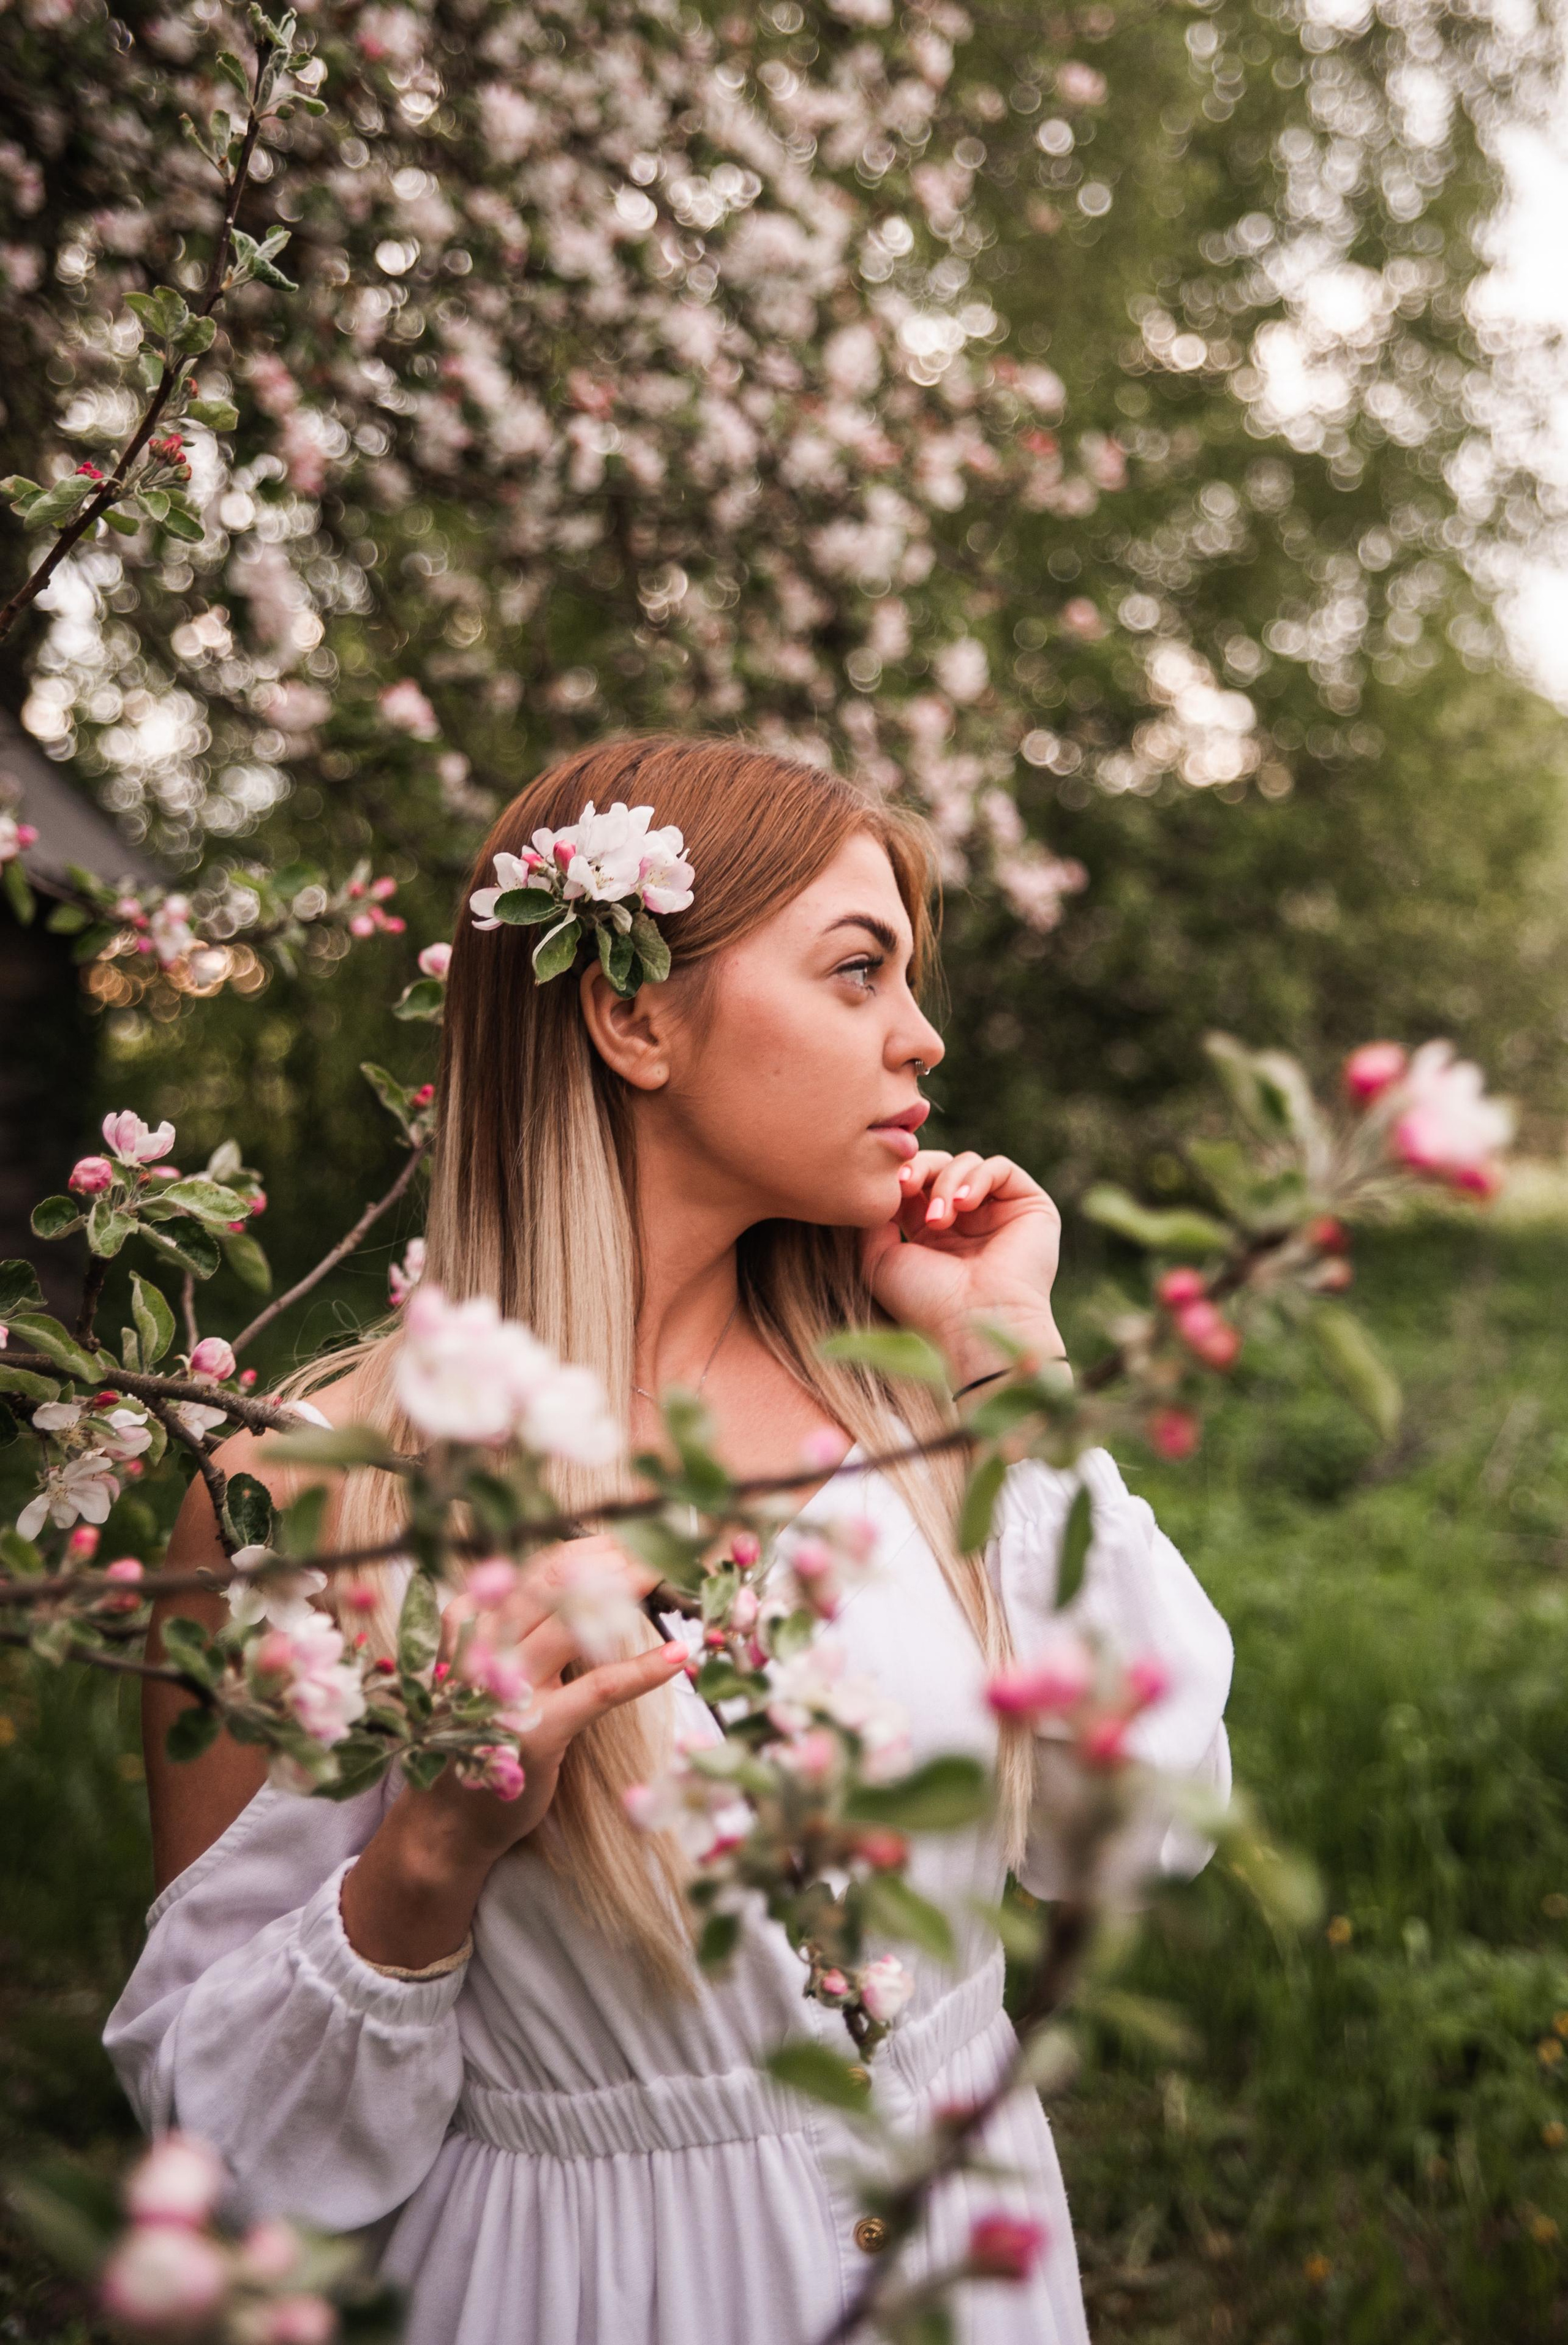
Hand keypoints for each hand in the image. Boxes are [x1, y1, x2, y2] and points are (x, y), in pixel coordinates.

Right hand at [415, 1534, 680, 1861]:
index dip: (583, 1549)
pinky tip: (679, 1656)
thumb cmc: (475, 1740)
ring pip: (573, 1624)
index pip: (532, 1569)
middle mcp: (484, 1651)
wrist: (446, 1823)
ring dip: (627, 1597)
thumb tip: (581, 1584)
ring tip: (667, 1581)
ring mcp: (509, 1691)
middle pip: (552, 1584)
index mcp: (469, 1628)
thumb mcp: (480, 1672)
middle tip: (653, 1551)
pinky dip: (643, 1669)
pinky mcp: (538, 1733)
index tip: (624, 1539)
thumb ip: (513, 1631)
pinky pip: (598, 1689)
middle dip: (608, 1561)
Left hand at [860, 1149, 1066, 1389]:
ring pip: (968, 1163)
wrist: (973, 1325)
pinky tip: (964, 1205)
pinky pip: (1002, 1168)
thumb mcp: (880, 1261)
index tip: (890, 1186)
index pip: (915, 1183)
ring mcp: (1000, 1213)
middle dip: (920, 1171)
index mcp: (933, 1233)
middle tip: (907, 1187)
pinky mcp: (1030, 1207)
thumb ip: (874, 1221)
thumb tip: (878, 1190)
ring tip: (939, 1220)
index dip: (900, 1175)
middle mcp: (968, 1221)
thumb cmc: (926, 1302)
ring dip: (947, 1183)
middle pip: (940, 1165)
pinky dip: (978, 1178)